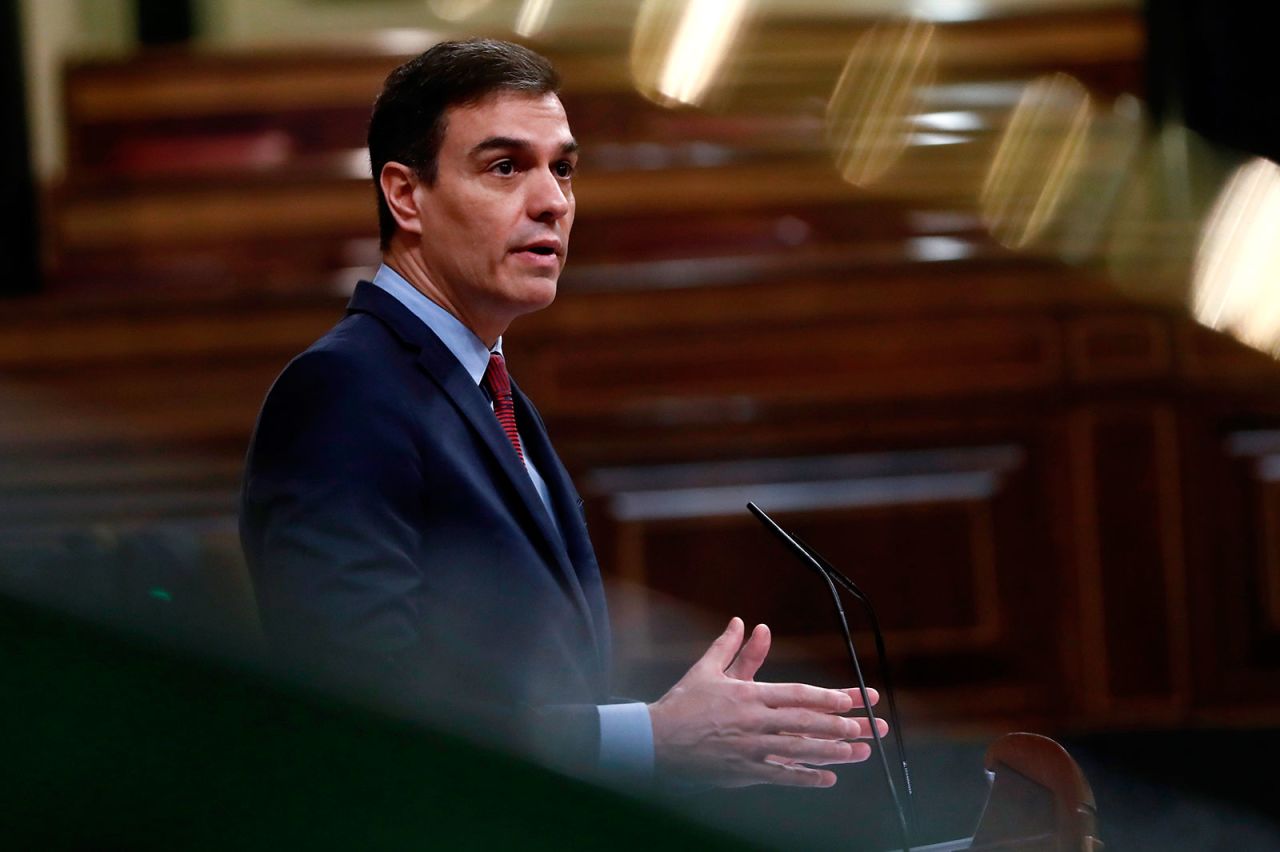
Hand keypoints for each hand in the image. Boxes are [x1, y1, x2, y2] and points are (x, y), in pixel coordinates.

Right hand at [648, 617, 885, 787]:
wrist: (655, 741)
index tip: (850, 699)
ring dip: (833, 751)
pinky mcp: (745, 772)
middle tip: (869, 725)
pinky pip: (782, 775)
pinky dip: (806, 777)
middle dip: (841, 724)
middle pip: (806, 723)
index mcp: (748, 695)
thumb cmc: (681, 704)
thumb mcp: (706, 670)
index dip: (825, 698)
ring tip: (859, 751)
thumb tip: (743, 622)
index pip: (796, 695)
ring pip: (800, 750)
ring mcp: (751, 749)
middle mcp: (754, 722)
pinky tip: (828, 778)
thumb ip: (729, 647)